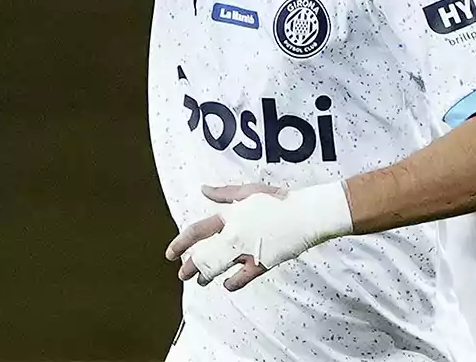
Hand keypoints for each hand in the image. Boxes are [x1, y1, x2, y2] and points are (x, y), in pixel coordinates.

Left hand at [165, 182, 351, 291]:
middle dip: (190, 266)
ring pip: (220, 267)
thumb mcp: (249, 190)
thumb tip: (204, 190)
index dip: (181, 242)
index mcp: (230, 217)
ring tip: (200, 281)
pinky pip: (243, 277)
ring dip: (207, 275)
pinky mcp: (263, 262)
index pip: (198, 231)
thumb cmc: (278, 199)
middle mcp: (235, 235)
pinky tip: (227, 285)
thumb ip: (224, 194)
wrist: (305, 214)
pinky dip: (233, 282)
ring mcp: (248, 250)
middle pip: (205, 255)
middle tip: (182, 274)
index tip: (170, 253)